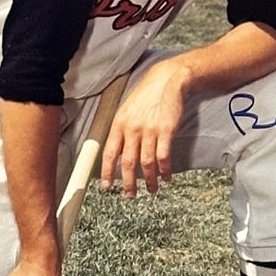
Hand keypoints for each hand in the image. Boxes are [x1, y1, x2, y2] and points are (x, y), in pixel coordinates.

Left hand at [101, 58, 189, 196]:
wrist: (167, 80)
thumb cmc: (147, 96)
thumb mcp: (127, 110)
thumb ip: (122, 131)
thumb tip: (118, 153)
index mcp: (119, 124)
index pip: (110, 153)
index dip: (107, 172)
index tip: (107, 186)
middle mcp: (132, 129)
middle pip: (128, 163)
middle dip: (128, 183)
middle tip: (130, 195)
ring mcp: (150, 130)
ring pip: (146, 163)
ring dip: (149, 181)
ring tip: (151, 190)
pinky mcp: (166, 131)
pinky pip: (163, 157)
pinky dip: (165, 171)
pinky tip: (166, 177)